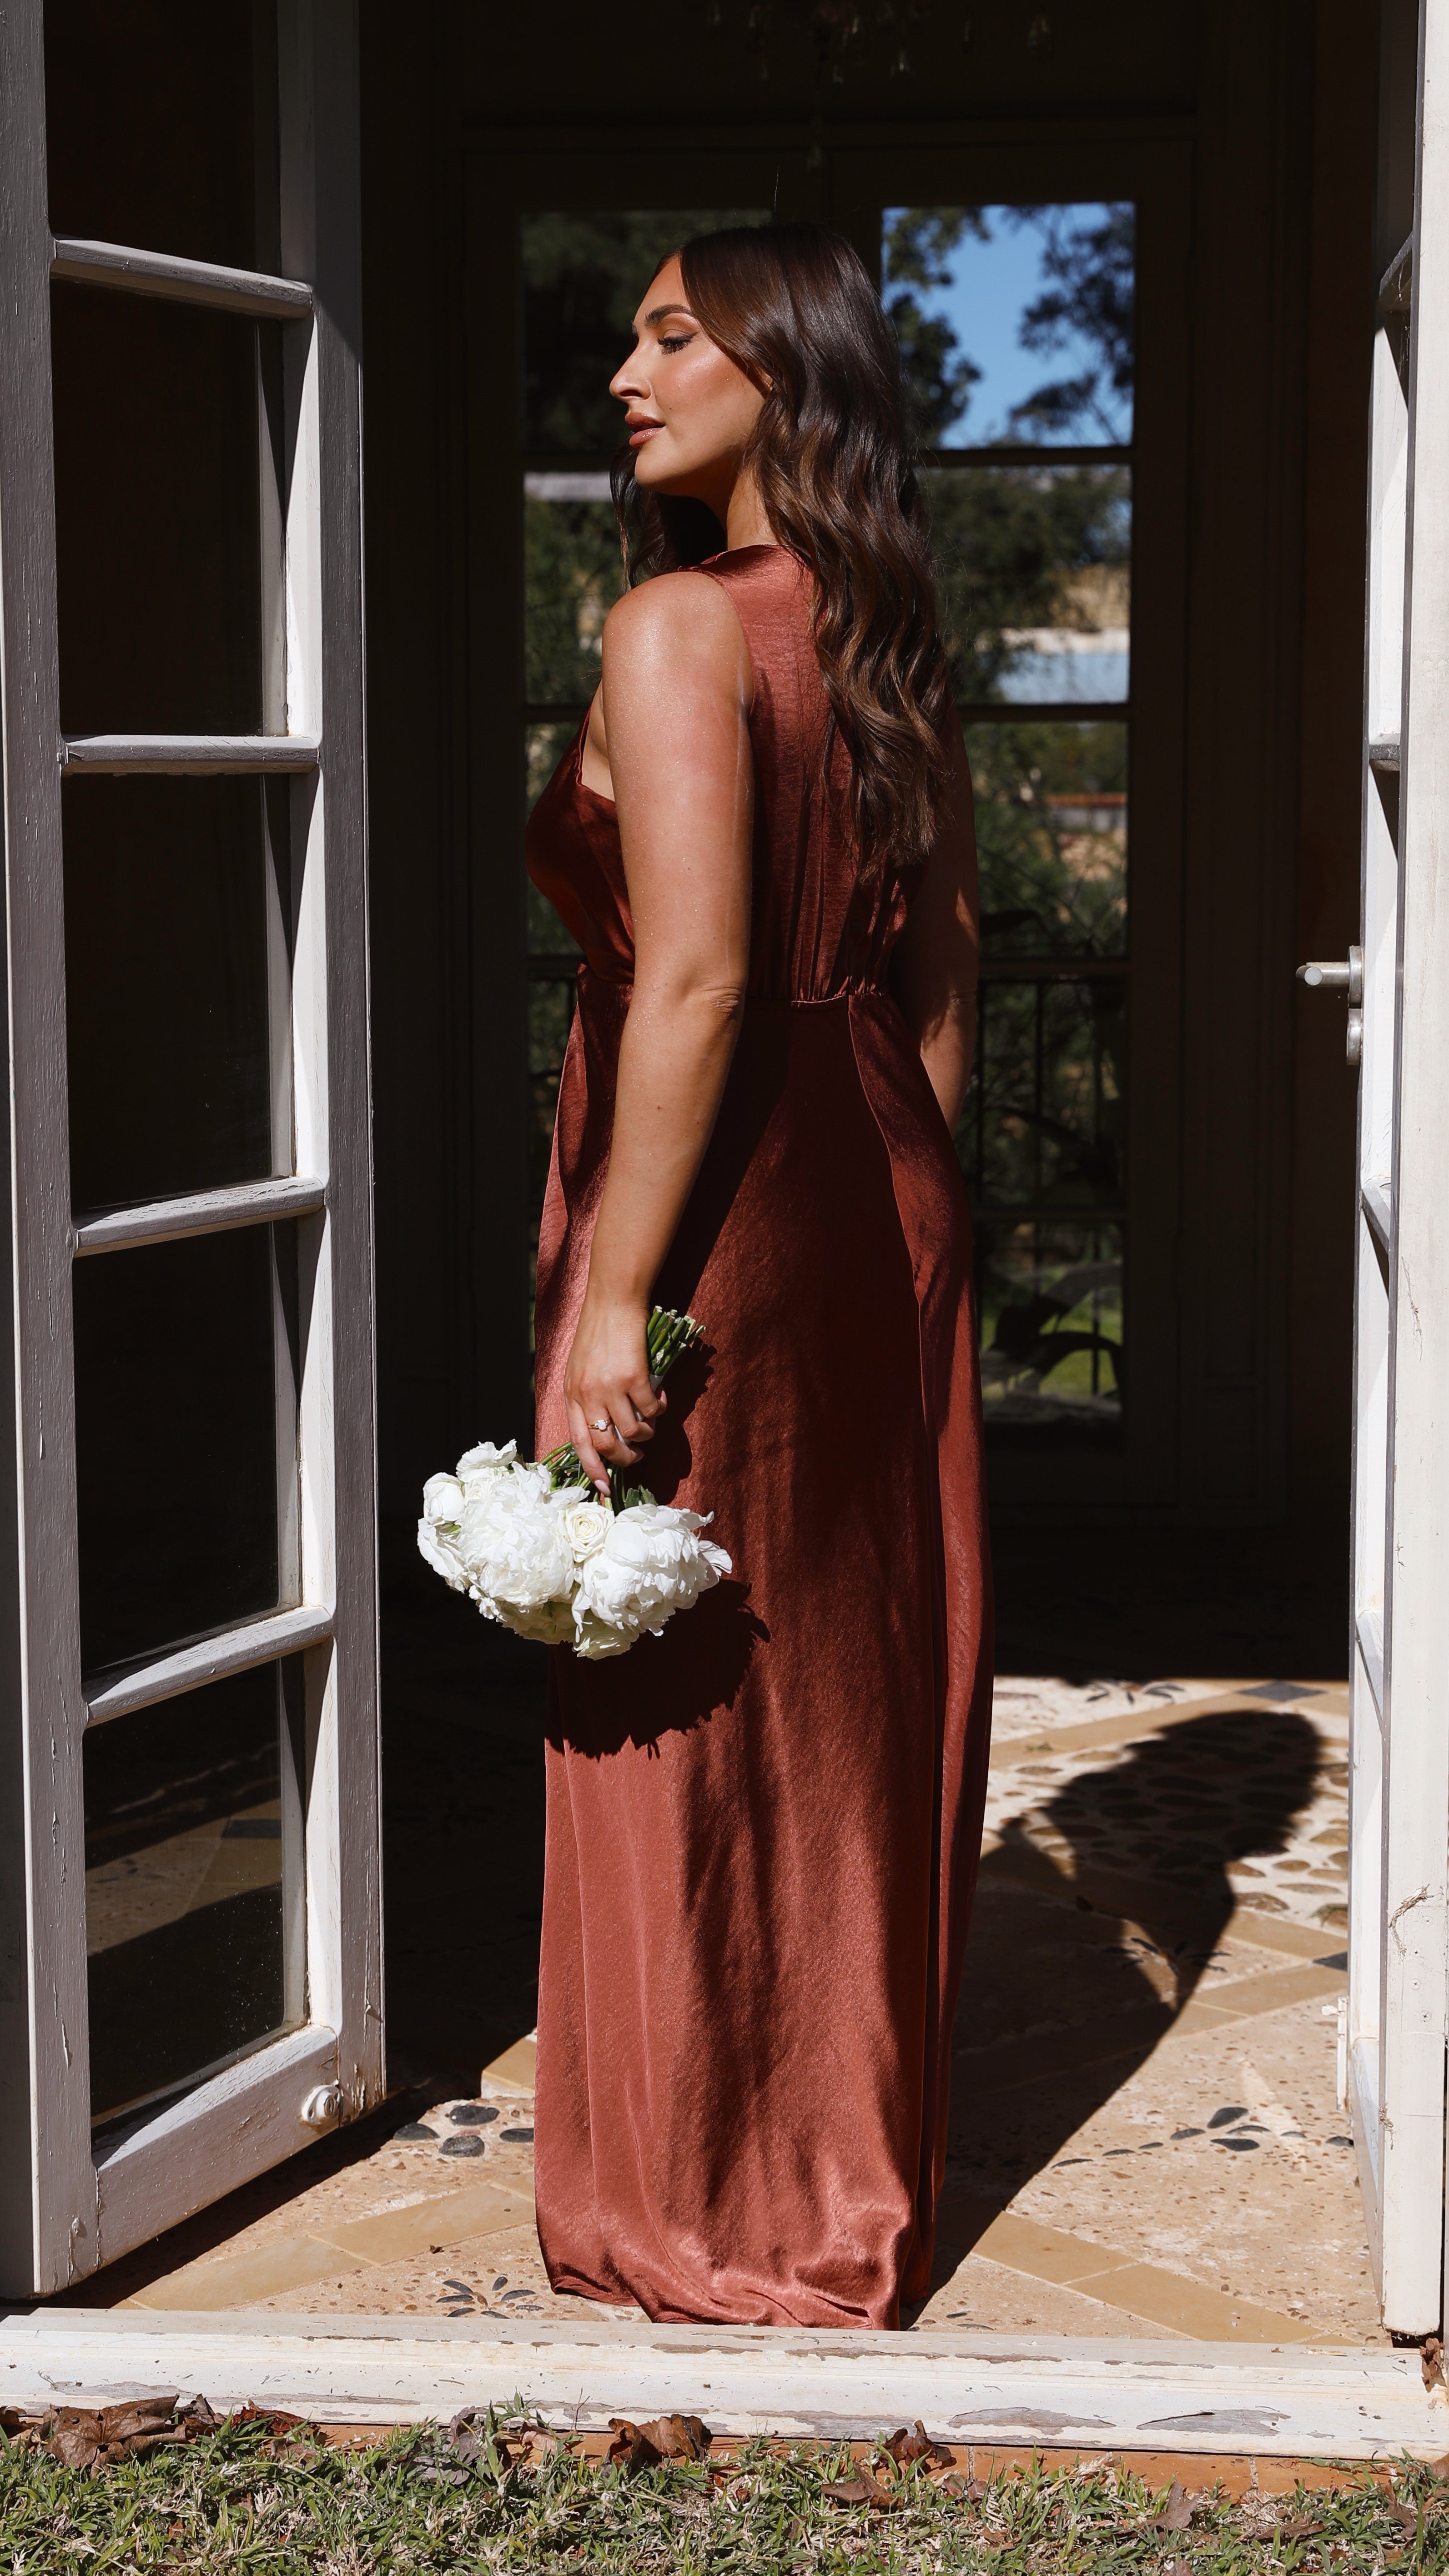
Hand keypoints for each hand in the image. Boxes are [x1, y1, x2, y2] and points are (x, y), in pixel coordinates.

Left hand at [563, 1288, 665, 1494]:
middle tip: (637, 1456)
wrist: (613, 1302)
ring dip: (646, 1434)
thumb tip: (607, 1428)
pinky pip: (651, 1409)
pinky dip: (659, 1410)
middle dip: (625, 1460)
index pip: (578, 1442)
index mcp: (572, 1394)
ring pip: (632, 1431)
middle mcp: (587, 1394)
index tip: (605, 1487)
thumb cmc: (598, 1332)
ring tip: (651, 1423)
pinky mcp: (634, 1378)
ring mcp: (610, 1387)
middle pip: (606, 1444)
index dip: (592, 1468)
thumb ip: (587, 1396)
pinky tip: (661, 1400)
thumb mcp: (580, 1367)